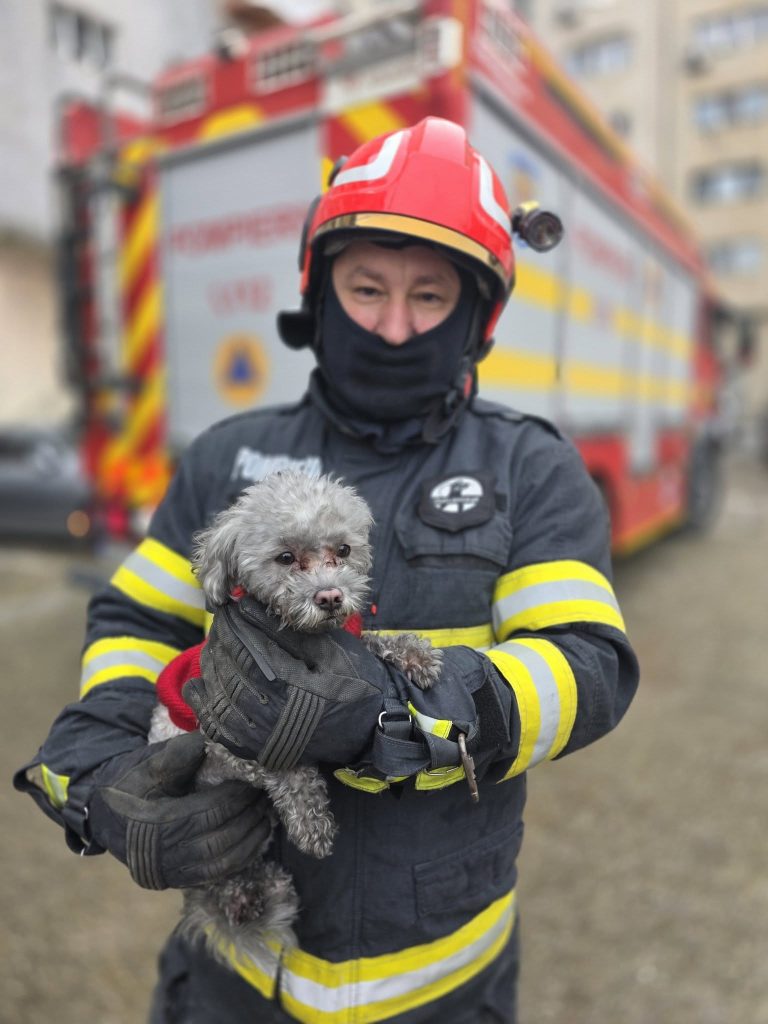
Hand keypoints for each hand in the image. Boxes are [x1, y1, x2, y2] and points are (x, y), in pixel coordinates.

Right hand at [87, 732, 271, 889]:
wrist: (102, 814)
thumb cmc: (128, 783)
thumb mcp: (148, 763)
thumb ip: (181, 754)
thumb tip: (216, 740)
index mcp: (153, 822)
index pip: (208, 812)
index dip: (235, 798)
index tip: (253, 782)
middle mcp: (162, 853)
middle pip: (218, 840)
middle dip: (247, 819)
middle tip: (266, 798)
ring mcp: (168, 871)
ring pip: (219, 864)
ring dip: (249, 842)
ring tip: (266, 818)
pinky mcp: (175, 880)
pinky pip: (214, 876)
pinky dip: (239, 859)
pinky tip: (254, 841)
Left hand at [182, 598, 398, 768]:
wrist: (371, 730)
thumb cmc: (355, 682)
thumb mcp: (330, 650)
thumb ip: (286, 632)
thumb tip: (247, 608)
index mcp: (290, 685)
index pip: (246, 648)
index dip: (233, 626)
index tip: (229, 609)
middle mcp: (271, 714)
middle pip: (230, 670)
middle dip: (220, 642)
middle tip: (220, 624)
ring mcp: (261, 737)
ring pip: (220, 697)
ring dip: (211, 668)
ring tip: (213, 647)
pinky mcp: (257, 750)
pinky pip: (218, 729)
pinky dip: (204, 706)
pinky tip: (200, 685)